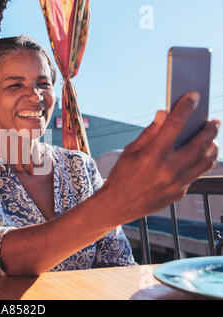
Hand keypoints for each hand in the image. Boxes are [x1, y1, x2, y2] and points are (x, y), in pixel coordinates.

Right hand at [104, 92, 219, 223]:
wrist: (118, 205)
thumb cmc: (122, 175)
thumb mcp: (130, 151)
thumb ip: (151, 132)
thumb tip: (164, 113)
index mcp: (152, 155)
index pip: (174, 125)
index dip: (186, 107)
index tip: (193, 97)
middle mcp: (167, 169)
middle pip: (199, 143)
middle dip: (209, 129)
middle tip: (213, 121)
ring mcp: (176, 183)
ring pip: (205, 160)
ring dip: (212, 146)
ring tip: (211, 138)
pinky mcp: (180, 192)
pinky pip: (197, 174)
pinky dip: (201, 162)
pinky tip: (200, 155)